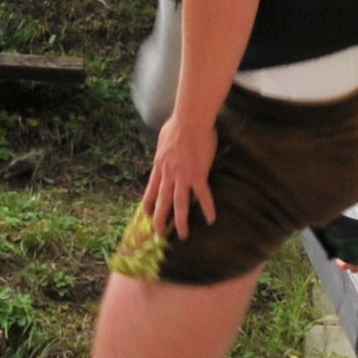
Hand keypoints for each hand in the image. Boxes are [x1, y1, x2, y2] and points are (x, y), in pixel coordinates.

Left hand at [140, 113, 219, 240]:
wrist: (189, 121)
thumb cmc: (178, 125)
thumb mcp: (163, 140)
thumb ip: (164, 150)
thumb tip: (166, 149)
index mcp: (159, 167)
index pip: (151, 190)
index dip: (148, 204)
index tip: (146, 215)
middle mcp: (168, 175)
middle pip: (161, 202)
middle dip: (160, 220)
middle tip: (159, 234)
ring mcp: (182, 177)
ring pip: (179, 205)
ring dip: (180, 222)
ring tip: (183, 235)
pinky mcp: (198, 175)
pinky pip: (203, 196)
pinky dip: (207, 208)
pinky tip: (211, 220)